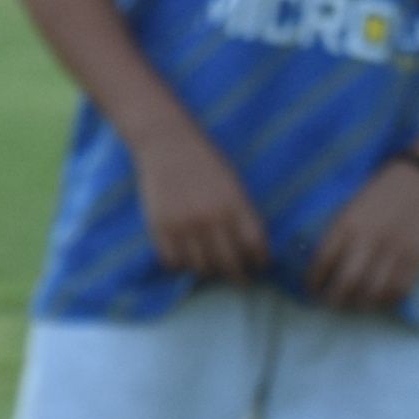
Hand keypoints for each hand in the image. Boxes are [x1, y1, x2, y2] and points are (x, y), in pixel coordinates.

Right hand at [132, 120, 264, 283]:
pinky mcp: (159, 226)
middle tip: (237, 277)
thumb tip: (249, 250)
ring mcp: (184, 224)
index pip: (255, 247)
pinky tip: (184, 255)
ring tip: (209, 264)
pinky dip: (180, 264)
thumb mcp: (233, 184)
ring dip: (208, 269)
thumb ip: (242, 215)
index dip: (259, 261)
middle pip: (230, 264)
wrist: (166, 141)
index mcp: (236, 205)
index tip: (257, 265)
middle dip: (237, 275)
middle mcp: (211, 218)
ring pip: (201, 267)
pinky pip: (172, 262)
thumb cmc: (205, 160)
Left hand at [305, 156, 418, 314]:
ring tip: (353, 303)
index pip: (323, 260)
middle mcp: (370, 239)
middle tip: (330, 303)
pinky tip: (378, 298)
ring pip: (373, 291)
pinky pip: (399, 290)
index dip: (314, 280)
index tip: (311, 289)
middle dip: (334, 299)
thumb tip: (321, 268)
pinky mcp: (417, 258)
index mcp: (348, 223)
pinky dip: (386, 300)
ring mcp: (395, 250)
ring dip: (360, 303)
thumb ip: (338, 235)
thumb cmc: (377, 196)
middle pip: (347, 281)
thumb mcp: (349, 208)